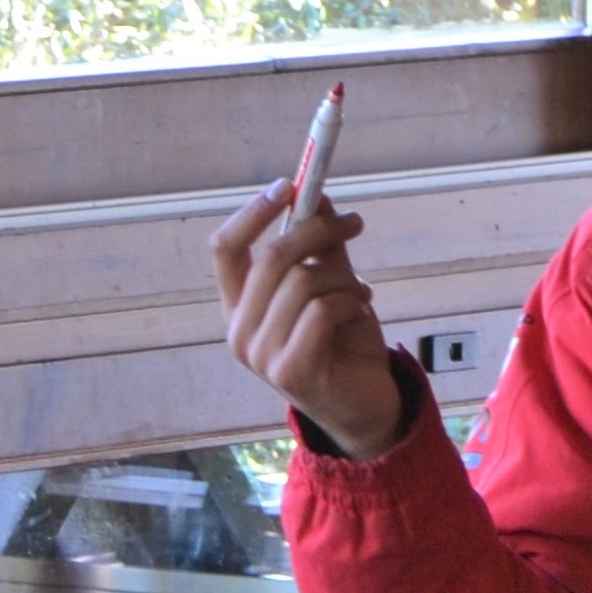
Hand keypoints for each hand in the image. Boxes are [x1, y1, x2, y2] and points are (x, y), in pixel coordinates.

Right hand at [210, 178, 408, 457]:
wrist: (365, 406)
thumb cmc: (343, 344)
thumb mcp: (330, 285)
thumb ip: (319, 247)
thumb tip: (315, 196)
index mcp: (238, 307)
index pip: (226, 248)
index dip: (254, 212)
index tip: (290, 186)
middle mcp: (239, 331)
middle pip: (270, 257)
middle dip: (318, 230)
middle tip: (353, 222)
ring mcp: (260, 355)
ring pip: (303, 282)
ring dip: (344, 277)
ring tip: (360, 291)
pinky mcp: (289, 371)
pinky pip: (322, 311)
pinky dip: (351, 302)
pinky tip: (361, 311)